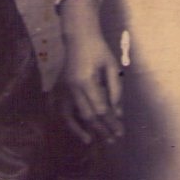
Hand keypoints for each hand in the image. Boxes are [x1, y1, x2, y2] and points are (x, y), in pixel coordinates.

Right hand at [59, 7, 123, 144]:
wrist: (78, 38)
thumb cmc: (99, 51)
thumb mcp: (112, 67)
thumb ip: (116, 91)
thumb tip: (118, 113)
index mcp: (86, 80)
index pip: (100, 108)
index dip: (111, 122)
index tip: (120, 132)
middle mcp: (72, 87)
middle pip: (87, 115)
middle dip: (101, 129)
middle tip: (113, 140)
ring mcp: (63, 88)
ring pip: (69, 116)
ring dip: (80, 130)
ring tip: (91, 141)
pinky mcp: (59, 89)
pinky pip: (61, 110)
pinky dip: (68, 121)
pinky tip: (77, 129)